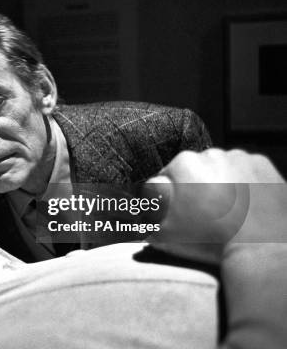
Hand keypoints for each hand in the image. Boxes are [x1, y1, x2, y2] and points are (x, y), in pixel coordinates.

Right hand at [144, 149, 284, 263]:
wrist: (262, 249)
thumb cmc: (210, 241)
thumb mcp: (164, 233)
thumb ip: (145, 216)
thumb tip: (139, 206)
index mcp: (184, 163)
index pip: (168, 175)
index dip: (171, 195)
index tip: (179, 212)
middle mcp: (211, 153)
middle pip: (197, 169)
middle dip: (197, 186)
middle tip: (203, 214)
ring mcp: (241, 157)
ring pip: (222, 169)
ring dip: (221, 184)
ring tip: (226, 211)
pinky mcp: (264, 165)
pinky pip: (247, 171)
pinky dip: (244, 184)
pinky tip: (245, 205)